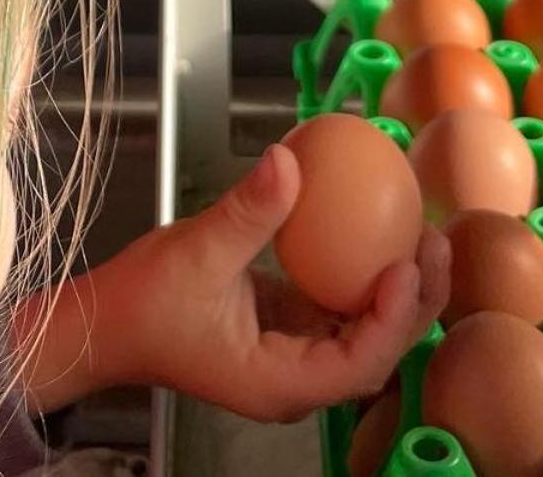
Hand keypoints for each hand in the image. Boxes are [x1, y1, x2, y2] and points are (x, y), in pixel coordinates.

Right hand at [18, 144, 447, 422]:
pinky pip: (337, 306)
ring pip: (364, 329)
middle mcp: (296, 378)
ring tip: (421, 232)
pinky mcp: (285, 331)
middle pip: (378, 351)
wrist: (108, 324)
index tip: (405, 263)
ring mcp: (292, 355)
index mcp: (280, 383)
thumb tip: (288, 158)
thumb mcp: (197, 251)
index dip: (392, 318)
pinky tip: (376, 228)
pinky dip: (361, 272)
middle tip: (434, 240)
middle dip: (414, 301)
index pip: (358, 362)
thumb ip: (250, 211)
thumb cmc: (144, 303)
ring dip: (396, 287)